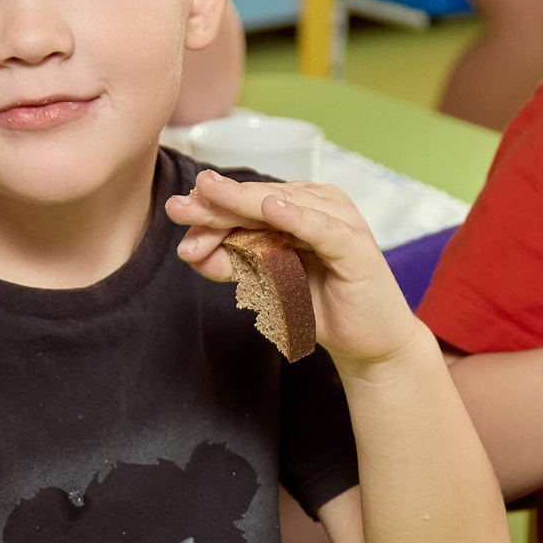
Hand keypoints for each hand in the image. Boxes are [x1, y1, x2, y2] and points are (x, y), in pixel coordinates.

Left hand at [168, 170, 417, 369]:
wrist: (367, 343)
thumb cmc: (319, 307)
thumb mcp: (267, 284)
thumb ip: (235, 264)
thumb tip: (191, 252)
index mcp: (298, 207)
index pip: (247, 203)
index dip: (210, 209)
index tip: (175, 213)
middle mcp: (319, 204)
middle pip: (259, 199)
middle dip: (217, 204)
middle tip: (179, 207)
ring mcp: (339, 220)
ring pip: (283, 207)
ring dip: (243, 206)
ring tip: (210, 199)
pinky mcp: (355, 244)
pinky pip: (321, 228)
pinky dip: (296, 217)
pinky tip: (271, 208)